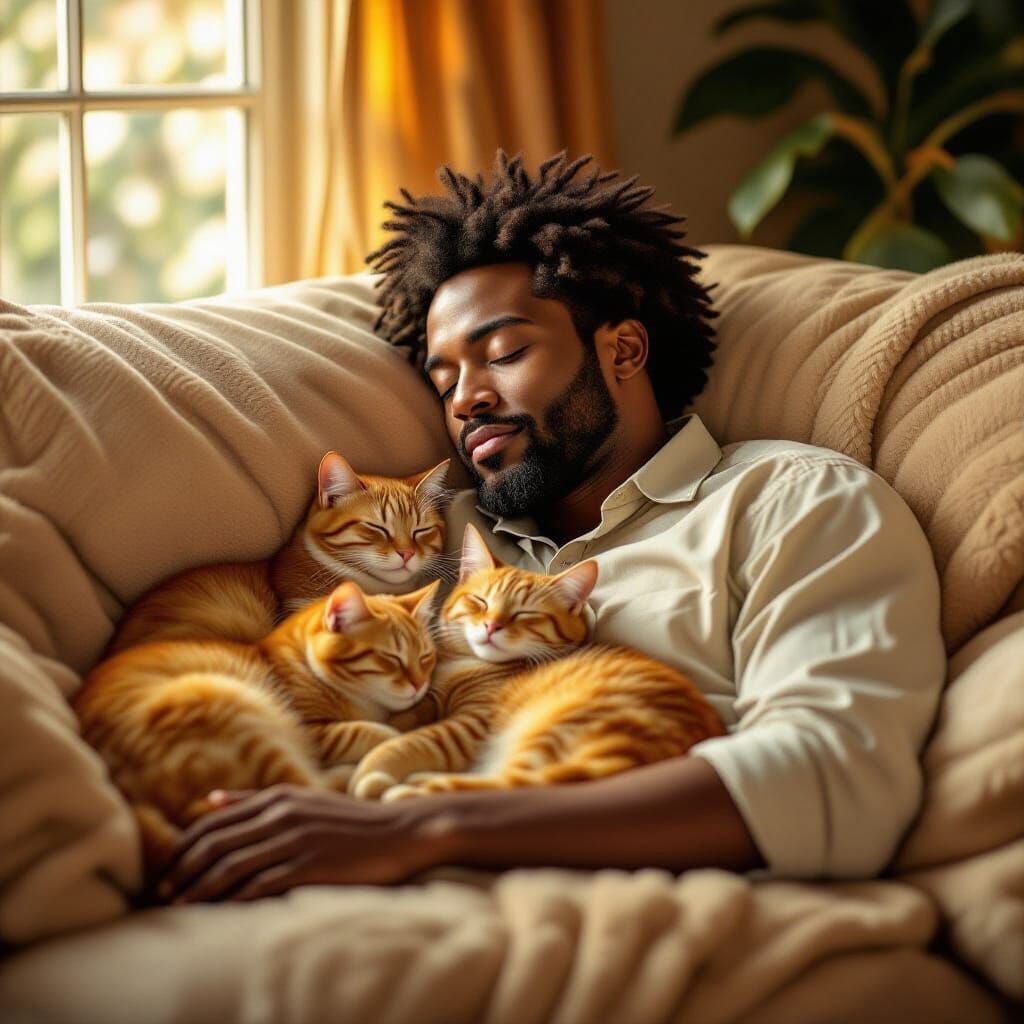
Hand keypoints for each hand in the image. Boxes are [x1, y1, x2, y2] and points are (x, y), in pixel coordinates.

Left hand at [155, 784, 442, 903]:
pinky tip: (218, 914)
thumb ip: (254, 801)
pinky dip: (232, 901)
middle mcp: (280, 815)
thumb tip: (208, 801)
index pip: (212, 823)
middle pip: (215, 844)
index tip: (167, 872)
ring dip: (199, 890)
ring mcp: (294, 840)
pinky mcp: (309, 866)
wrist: (398, 833)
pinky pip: (259, 885)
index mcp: (276, 798)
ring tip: (181, 907)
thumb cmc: (348, 821)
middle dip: (182, 872)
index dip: (183, 849)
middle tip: (162, 894)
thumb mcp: (301, 800)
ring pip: (230, 866)